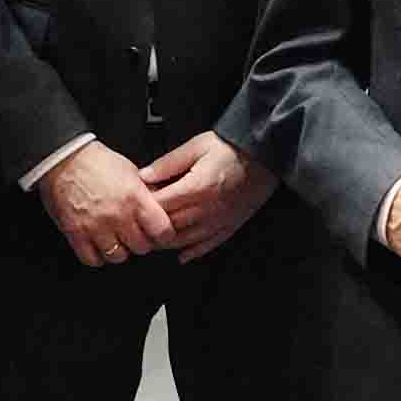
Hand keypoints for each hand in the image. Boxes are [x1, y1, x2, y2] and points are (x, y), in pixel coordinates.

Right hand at [36, 139, 178, 265]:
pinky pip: (93, 259)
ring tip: (115, 238)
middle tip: (135, 233)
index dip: (164, 236)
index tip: (159, 234)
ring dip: (119, 250)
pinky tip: (98, 244)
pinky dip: (97, 256)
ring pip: (118, 257)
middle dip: (141, 242)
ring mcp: (96, 226)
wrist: (64, 159)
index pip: (162, 232)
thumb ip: (148, 194)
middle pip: (141, 248)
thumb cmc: (98, 163)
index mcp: (135, 198)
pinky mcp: (76, 233)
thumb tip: (165, 209)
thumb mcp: (132, 172)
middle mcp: (118, 215)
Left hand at [138, 132, 273, 262]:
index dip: (144, 207)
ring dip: (167, 243)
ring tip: (153, 240)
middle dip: (151, 227)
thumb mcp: (197, 145)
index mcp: (198, 187)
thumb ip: (169, 163)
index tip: (133, 204)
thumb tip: (143, 176)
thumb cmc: (232, 147)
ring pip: (186, 240)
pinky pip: (209, 244)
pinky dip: (193, 252)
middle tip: (136, 226)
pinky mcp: (231, 225)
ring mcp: (220, 220)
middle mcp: (208, 208)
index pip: (161, 204)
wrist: (268, 154)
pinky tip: (181, 255)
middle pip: (171, 225)